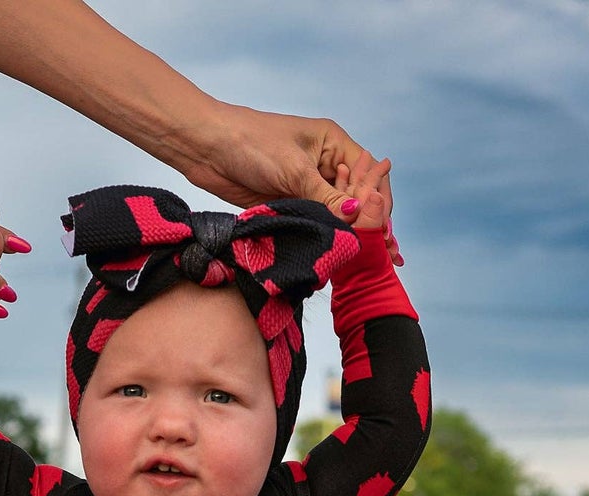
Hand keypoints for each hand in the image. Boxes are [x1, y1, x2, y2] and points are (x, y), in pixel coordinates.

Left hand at [182, 105, 402, 264]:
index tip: (382, 231)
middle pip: (355, 199)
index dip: (378, 202)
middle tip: (381, 252)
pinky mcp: (289, 205)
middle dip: (367, 223)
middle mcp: (324, 166)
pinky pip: (313, 225)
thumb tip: (358, 217)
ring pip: (334, 215)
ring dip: (345, 235)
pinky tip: (333, 256)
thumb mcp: (294, 170)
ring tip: (361, 258)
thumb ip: (326, 198)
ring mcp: (306, 187)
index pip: (368, 175)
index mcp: (333, 144)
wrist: (206, 149)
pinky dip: (323, 239)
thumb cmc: (250, 143)